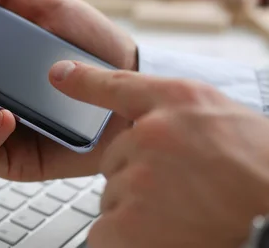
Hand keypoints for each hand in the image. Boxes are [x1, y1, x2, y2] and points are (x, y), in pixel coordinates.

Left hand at [51, 60, 268, 247]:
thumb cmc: (261, 173)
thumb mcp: (226, 123)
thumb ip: (179, 116)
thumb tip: (140, 126)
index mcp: (180, 103)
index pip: (119, 84)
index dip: (85, 80)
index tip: (58, 74)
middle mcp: (152, 134)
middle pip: (115, 161)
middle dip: (138, 180)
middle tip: (183, 194)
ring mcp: (138, 177)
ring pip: (113, 198)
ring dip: (137, 214)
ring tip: (184, 218)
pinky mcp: (126, 223)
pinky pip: (104, 233)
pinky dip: (127, 242)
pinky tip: (167, 239)